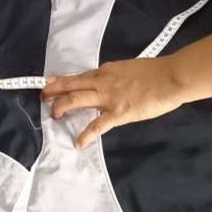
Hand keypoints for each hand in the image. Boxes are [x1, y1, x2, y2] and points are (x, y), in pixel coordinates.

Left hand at [41, 57, 184, 148]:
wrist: (170, 77)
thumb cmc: (155, 72)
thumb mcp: (129, 68)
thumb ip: (116, 76)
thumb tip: (110, 82)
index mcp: (105, 71)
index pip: (80, 76)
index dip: (63, 80)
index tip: (51, 81)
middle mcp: (101, 82)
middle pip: (70, 85)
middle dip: (53, 90)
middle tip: (42, 96)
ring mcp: (107, 97)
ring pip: (76, 99)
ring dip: (61, 107)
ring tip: (54, 115)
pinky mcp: (118, 113)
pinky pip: (97, 125)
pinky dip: (86, 135)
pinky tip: (79, 143)